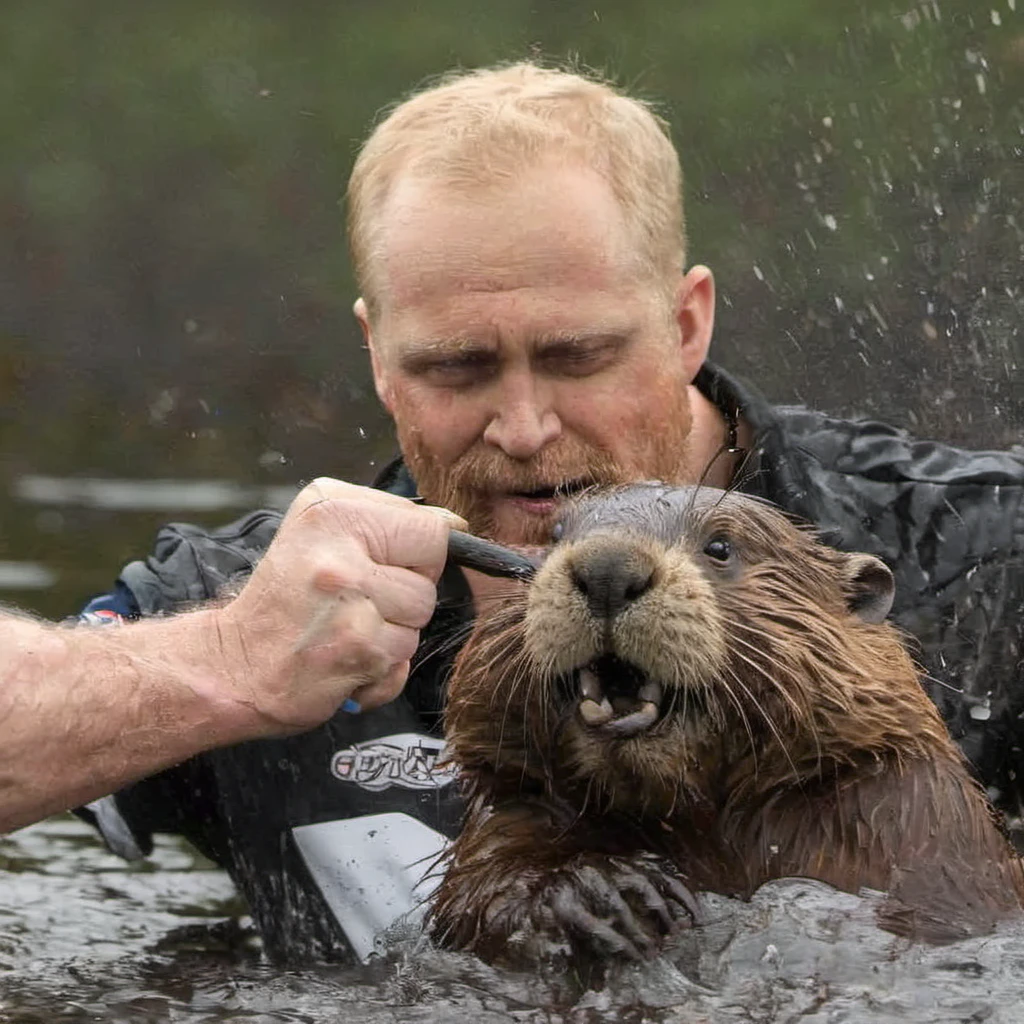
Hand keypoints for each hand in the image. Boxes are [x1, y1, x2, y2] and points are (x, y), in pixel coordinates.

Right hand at [211, 477, 463, 734]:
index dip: (414, 557)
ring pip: (418, 625)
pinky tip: (342, 660)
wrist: (232, 664)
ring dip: (390, 637)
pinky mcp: (357, 654)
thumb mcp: (321, 530)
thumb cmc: (284, 597)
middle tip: (352, 604)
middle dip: (402, 599)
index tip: (376, 568)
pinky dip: (379, 671)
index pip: (431, 530)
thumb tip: (456, 524)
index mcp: (332, 511)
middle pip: (428, 583)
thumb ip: (387, 519)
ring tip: (343, 631)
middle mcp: (339, 556)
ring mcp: (350, 608)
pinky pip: (403, 663)